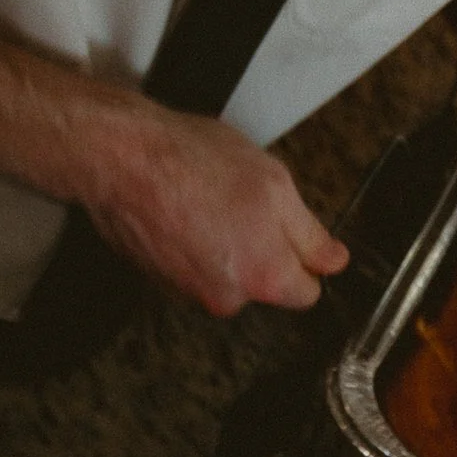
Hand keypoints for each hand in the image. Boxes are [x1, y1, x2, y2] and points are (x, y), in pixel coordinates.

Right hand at [70, 85, 348, 315]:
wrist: (121, 158)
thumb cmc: (192, 162)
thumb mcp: (274, 185)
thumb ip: (311, 234)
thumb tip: (334, 261)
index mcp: (265, 277)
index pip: (306, 292)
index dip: (305, 258)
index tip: (295, 232)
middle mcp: (227, 297)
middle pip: (262, 283)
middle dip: (262, 249)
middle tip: (245, 202)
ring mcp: (189, 292)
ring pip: (226, 274)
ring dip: (225, 244)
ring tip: (208, 200)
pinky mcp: (159, 280)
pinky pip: (192, 267)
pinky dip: (193, 244)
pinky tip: (183, 208)